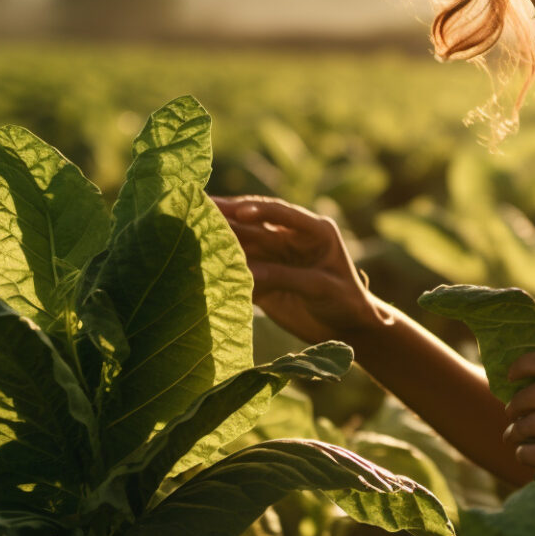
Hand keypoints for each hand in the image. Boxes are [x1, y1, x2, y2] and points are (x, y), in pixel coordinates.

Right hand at [212, 195, 391, 343]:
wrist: (350, 328)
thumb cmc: (347, 302)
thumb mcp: (322, 287)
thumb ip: (287, 277)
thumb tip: (246, 272)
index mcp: (313, 230)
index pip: (281, 213)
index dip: (259, 210)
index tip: (239, 211)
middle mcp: (290, 238)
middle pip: (253, 224)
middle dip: (225, 216)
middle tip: (194, 207)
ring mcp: (274, 257)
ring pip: (241, 244)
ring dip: (217, 239)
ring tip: (185, 230)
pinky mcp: (263, 277)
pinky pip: (238, 268)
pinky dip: (220, 266)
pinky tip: (195, 262)